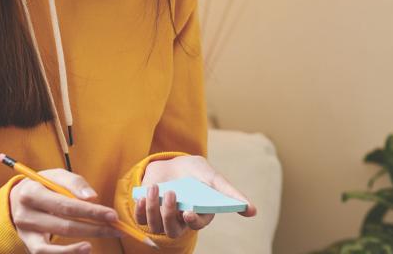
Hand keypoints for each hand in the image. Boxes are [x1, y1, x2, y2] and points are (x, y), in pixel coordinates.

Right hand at [9, 168, 122, 252]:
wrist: (16, 200)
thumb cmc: (42, 185)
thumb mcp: (55, 176)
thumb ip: (74, 183)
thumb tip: (92, 198)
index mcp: (31, 192)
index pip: (66, 204)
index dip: (91, 212)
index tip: (112, 215)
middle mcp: (26, 213)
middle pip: (64, 224)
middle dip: (94, 227)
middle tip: (116, 229)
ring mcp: (26, 231)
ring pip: (55, 242)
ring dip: (81, 244)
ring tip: (100, 240)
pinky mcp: (29, 244)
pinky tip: (85, 249)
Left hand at [134, 155, 256, 238]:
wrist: (173, 164)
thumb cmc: (196, 172)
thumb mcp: (213, 177)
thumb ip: (230, 193)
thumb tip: (253, 211)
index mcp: (198, 215)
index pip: (196, 225)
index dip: (193, 220)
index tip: (189, 211)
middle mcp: (180, 221)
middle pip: (173, 229)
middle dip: (170, 214)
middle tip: (171, 194)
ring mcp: (162, 218)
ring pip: (156, 225)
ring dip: (153, 208)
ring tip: (155, 188)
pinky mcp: (147, 211)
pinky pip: (140, 218)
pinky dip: (140, 209)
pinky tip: (142, 196)